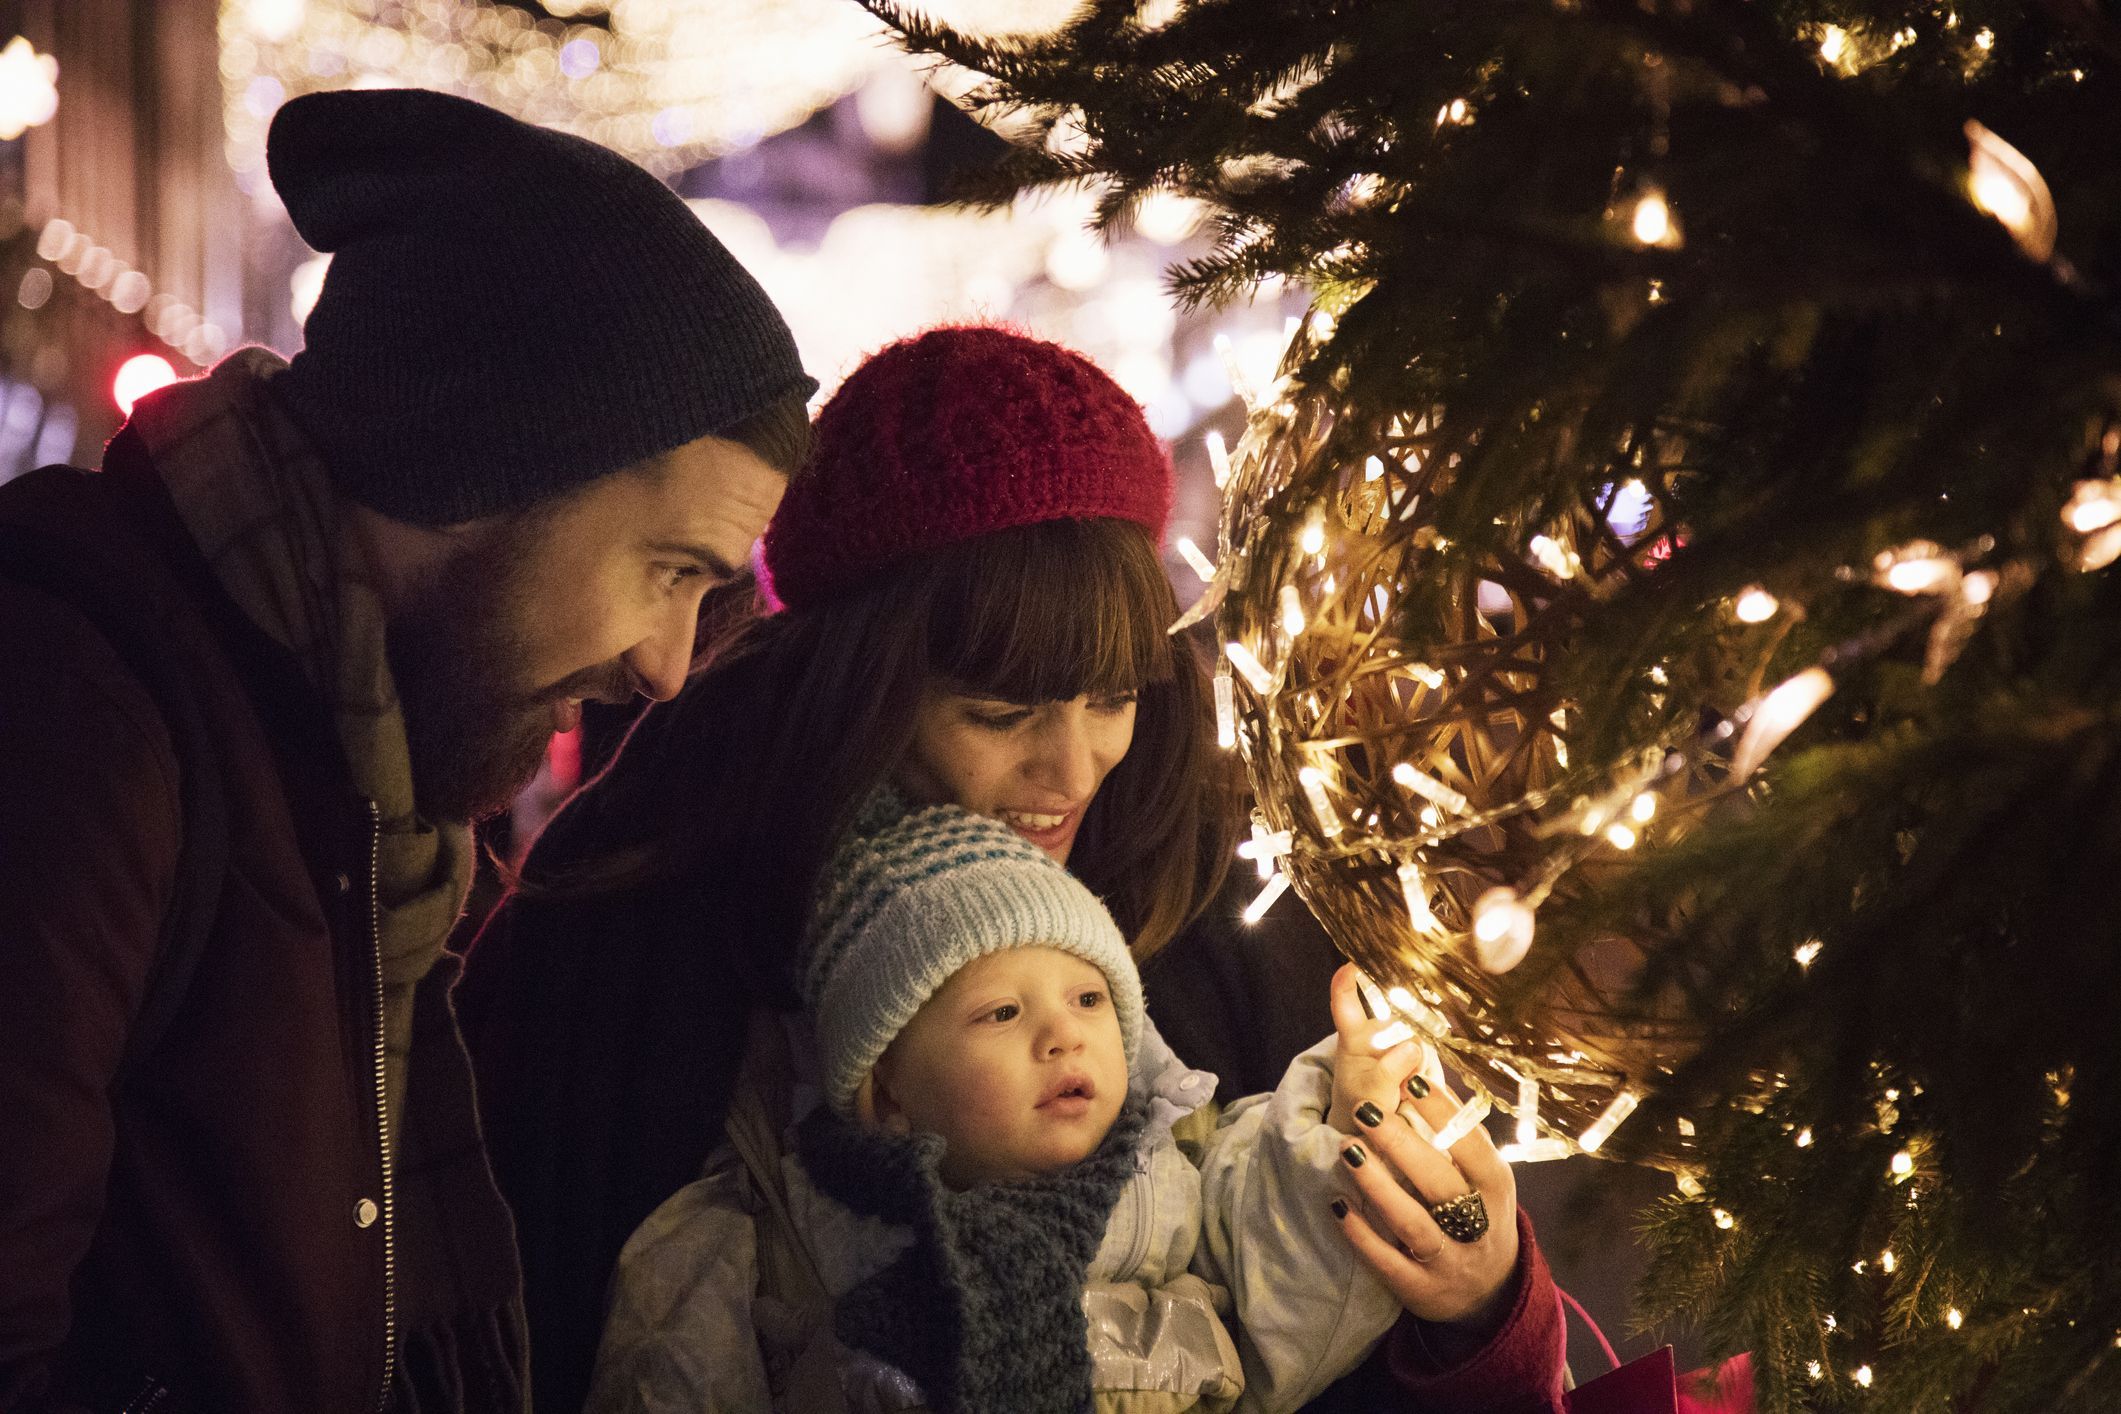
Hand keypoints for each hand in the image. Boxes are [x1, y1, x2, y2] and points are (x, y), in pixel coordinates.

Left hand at [1325, 968, 1520, 1326]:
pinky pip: (1388, 1263)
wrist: (1488, 1295)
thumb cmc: (1478, 1213)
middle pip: (1441, 1185)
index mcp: (1496, 1189)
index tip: (1413, 1079)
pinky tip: (1336, 1205)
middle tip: (1364, 1110)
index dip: (1446, 1116)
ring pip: (1414, 1224)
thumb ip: (1456, 1134)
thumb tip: (1415, 1067)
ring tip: (1347, 1149)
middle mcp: (1478, 1227)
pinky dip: (1362, 1235)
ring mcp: (1449, 1262)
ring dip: (1379, 1187)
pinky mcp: (1419, 1290)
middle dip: (1403, 1146)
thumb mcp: (1483, 1175)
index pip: (1473, 1149)